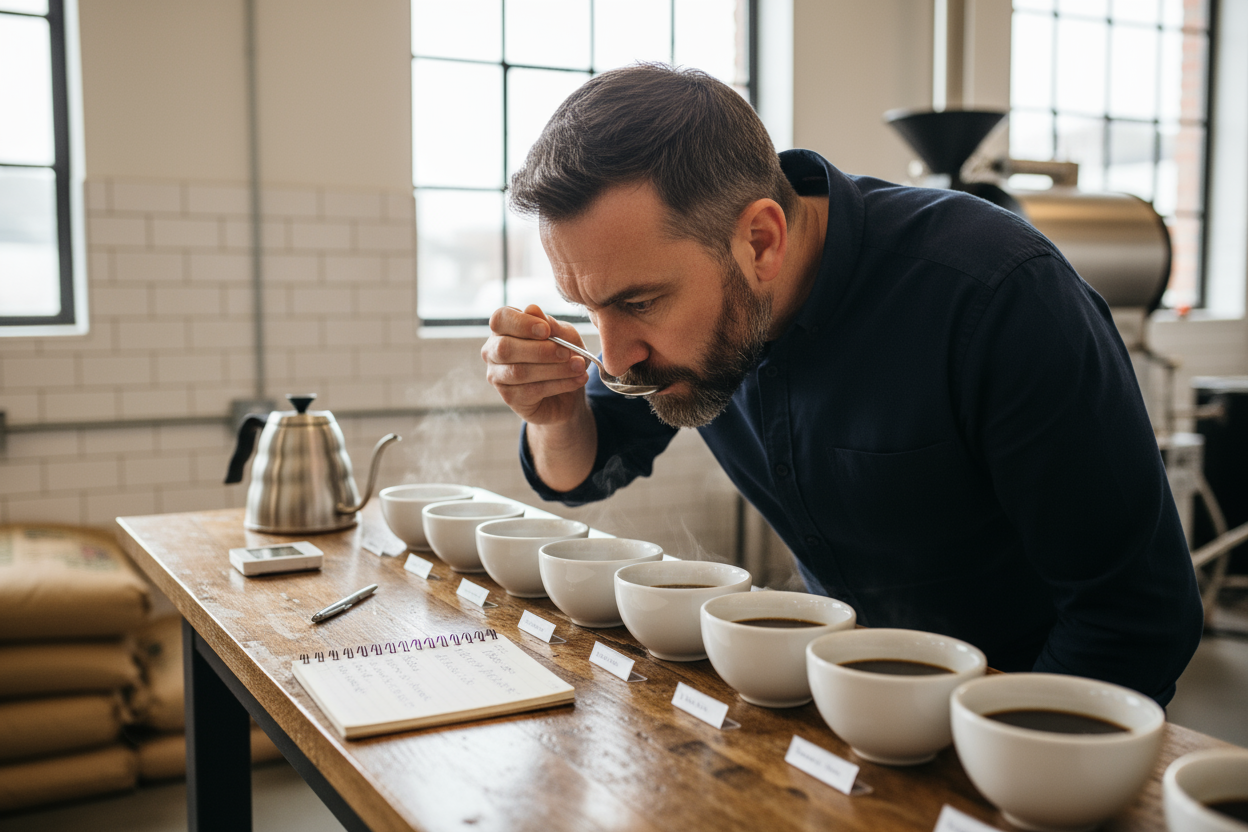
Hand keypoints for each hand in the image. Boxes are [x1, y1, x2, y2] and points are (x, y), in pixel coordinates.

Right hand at [482, 304, 591, 424]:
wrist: (569, 392)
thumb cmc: (562, 356)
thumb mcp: (565, 336)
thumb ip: (551, 325)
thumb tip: (532, 309)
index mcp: (505, 328)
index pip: (501, 319)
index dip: (521, 323)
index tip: (546, 330)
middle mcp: (494, 351)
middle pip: (505, 348)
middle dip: (540, 350)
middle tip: (567, 352)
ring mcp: (498, 376)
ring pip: (519, 372)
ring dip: (554, 369)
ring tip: (579, 366)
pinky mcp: (510, 397)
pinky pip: (531, 391)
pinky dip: (559, 384)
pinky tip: (578, 380)